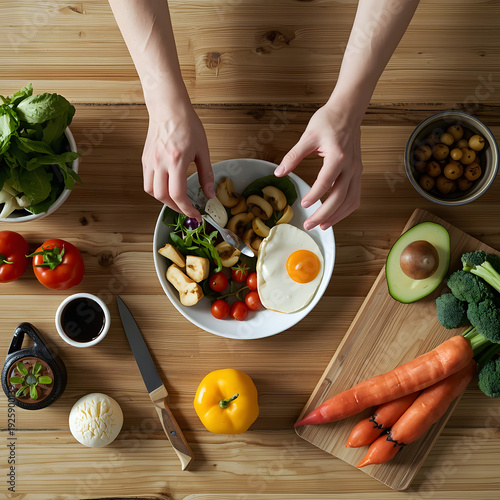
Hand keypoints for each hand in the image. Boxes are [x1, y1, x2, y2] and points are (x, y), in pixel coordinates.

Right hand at [142, 101, 213, 219]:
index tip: (195, 214)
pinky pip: (147, 181)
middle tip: (187, 209)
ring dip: (164, 200)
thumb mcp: (203, 150)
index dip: (187, 209)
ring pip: (151, 191)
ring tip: (176, 201)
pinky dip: (156, 189)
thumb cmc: (187, 124)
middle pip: (162, 196)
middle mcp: (159, 162)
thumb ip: (207, 175)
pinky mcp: (145, 158)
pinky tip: (167, 187)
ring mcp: (150, 160)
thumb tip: (210, 194)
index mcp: (176, 160)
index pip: (177, 194)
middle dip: (176, 207)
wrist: (168, 107)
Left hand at [275, 102, 362, 229]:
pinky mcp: (358, 173)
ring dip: (337, 216)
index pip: (326, 181)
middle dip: (324, 214)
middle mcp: (351, 166)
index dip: (315, 195)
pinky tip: (334, 216)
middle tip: (309, 225)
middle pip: (340, 197)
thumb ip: (293, 156)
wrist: (348, 111)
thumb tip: (279, 173)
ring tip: (322, 226)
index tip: (303, 205)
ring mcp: (357, 171)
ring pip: (350, 201)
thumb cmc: (328, 121)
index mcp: (338, 156)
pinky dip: (346, 209)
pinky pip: (355, 196)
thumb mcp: (307, 136)